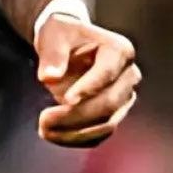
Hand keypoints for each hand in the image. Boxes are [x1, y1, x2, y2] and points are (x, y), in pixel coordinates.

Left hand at [36, 15, 139, 146]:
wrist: (68, 45)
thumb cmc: (61, 35)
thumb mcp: (52, 33)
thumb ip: (52, 54)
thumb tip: (49, 77)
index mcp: (119, 50)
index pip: (107, 74)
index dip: (88, 88)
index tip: (66, 100)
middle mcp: (129, 75)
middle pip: (108, 103)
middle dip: (76, 115)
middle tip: (43, 120)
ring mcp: (124, 97)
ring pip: (106, 123)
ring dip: (75, 133)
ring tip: (44, 130)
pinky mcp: (114, 114)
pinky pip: (100, 133)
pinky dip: (78, 138)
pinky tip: (54, 135)